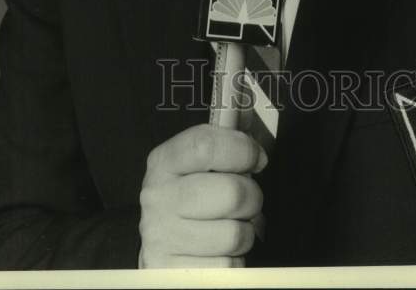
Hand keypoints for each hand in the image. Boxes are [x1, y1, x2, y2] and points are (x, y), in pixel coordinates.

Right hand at [138, 123, 266, 267]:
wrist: (159, 240)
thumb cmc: (189, 197)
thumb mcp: (195, 163)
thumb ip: (224, 146)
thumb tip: (255, 143)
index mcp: (164, 162)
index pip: (205, 145)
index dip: (242, 150)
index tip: (257, 159)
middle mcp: (158, 197)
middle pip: (231, 192)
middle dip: (252, 197)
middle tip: (247, 199)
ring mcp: (162, 237)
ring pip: (234, 234)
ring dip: (244, 232)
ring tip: (230, 226)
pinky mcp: (171, 272)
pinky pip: (227, 268)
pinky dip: (233, 261)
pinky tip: (219, 250)